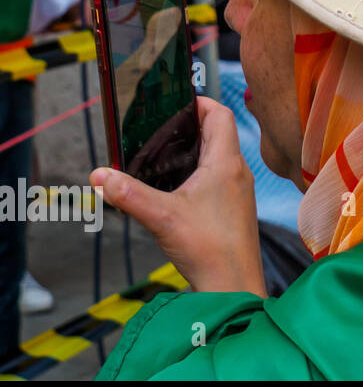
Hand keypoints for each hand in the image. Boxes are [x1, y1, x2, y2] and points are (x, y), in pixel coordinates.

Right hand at [91, 97, 265, 296]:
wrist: (234, 285)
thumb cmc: (208, 248)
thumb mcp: (160, 216)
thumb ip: (127, 193)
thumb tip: (99, 175)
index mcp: (226, 163)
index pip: (221, 114)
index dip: (200, 102)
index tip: (175, 101)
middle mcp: (238, 172)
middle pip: (219, 133)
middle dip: (191, 126)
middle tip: (161, 127)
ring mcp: (239, 191)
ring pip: (219, 157)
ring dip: (195, 151)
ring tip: (163, 154)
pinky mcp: (234, 209)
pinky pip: (219, 179)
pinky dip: (199, 173)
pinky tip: (176, 188)